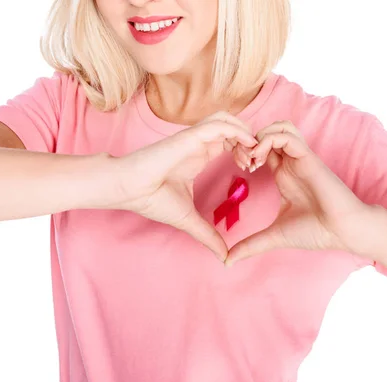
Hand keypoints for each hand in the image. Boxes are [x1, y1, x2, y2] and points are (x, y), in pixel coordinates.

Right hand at [109, 112, 256, 260]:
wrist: (130, 190)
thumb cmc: (152, 199)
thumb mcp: (189, 220)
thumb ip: (208, 235)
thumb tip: (223, 257)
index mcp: (200, 155)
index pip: (230, 142)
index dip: (245, 151)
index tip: (252, 169)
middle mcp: (199, 143)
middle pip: (233, 128)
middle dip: (249, 141)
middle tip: (256, 162)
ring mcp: (195, 137)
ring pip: (228, 119)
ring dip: (244, 132)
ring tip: (252, 153)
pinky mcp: (190, 136)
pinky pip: (219, 124)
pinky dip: (237, 131)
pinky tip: (247, 145)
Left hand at [225, 121, 369, 265]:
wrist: (343, 231)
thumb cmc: (315, 232)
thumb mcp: (274, 236)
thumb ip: (250, 245)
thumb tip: (227, 261)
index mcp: (283, 175)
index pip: (261, 150)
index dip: (245, 154)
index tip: (238, 170)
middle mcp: (290, 163)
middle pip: (267, 132)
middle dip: (248, 141)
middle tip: (241, 160)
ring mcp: (299, 158)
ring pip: (278, 126)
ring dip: (259, 137)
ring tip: (251, 158)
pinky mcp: (307, 156)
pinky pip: (286, 134)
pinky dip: (268, 139)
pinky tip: (259, 159)